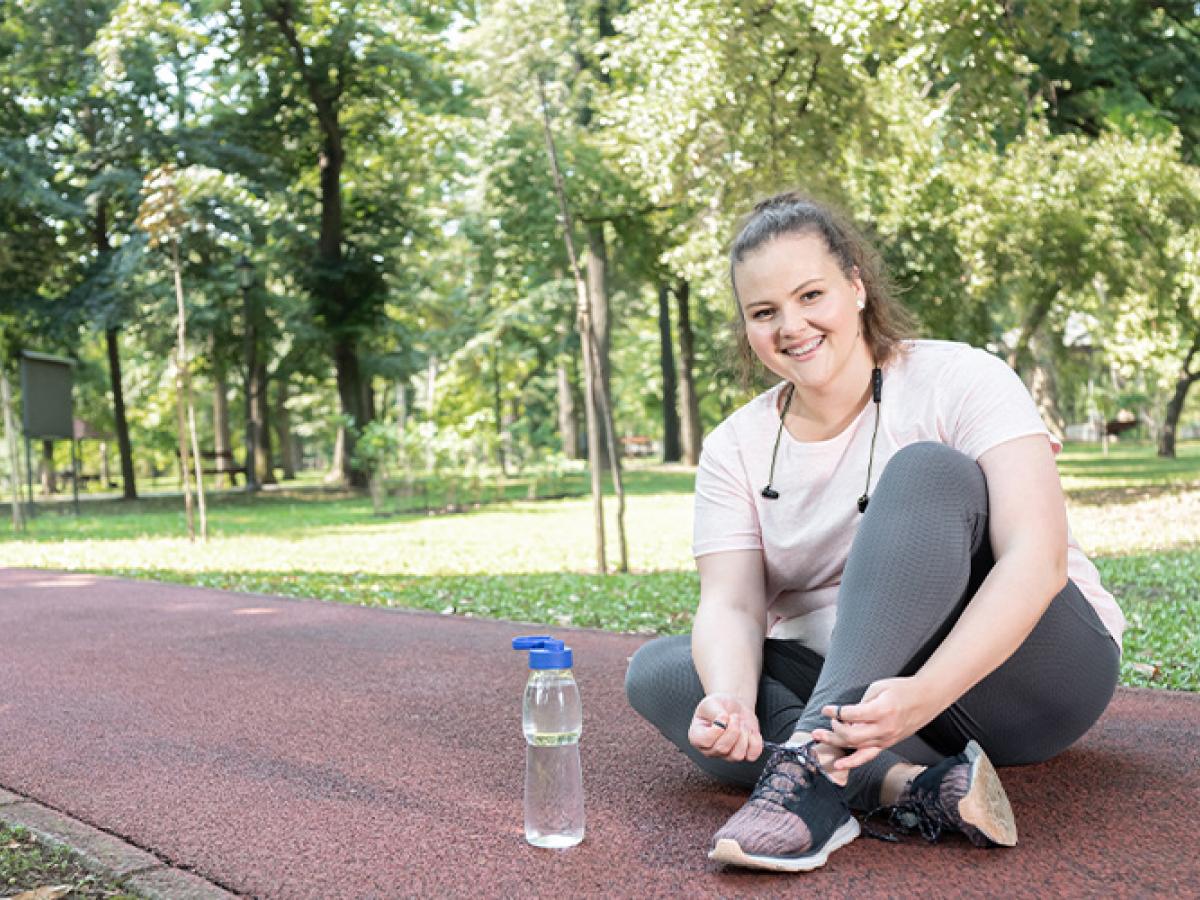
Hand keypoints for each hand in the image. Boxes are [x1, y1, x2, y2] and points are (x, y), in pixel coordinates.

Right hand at [687, 693, 762, 762]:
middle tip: (734, 717)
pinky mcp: (744, 755)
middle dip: (733, 729)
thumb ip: (715, 712)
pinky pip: (752, 755)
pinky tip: (749, 732)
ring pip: (737, 755)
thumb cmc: (718, 706)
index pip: (706, 741)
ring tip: (741, 724)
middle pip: (723, 748)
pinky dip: (755, 741)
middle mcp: (711, 750)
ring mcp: (727, 756)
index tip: (723, 716)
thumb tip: (723, 722)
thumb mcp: (711, 703)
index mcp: (697, 738)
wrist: (732, 707)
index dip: (718, 728)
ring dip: (743, 735)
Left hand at [812, 676, 940, 771]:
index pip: (852, 715)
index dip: (835, 712)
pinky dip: (852, 761)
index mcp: (882, 710)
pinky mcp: (887, 744)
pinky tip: (839, 765)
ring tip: (819, 738)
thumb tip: (845, 717)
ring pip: (856, 746)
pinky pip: (868, 756)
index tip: (826, 710)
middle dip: (832, 732)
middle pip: (851, 735)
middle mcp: (884, 728)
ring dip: (835, 743)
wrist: (926, 699)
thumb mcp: (879, 687)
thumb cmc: (902, 690)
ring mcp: (886, 738)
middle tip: (819, 727)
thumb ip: (861, 703)